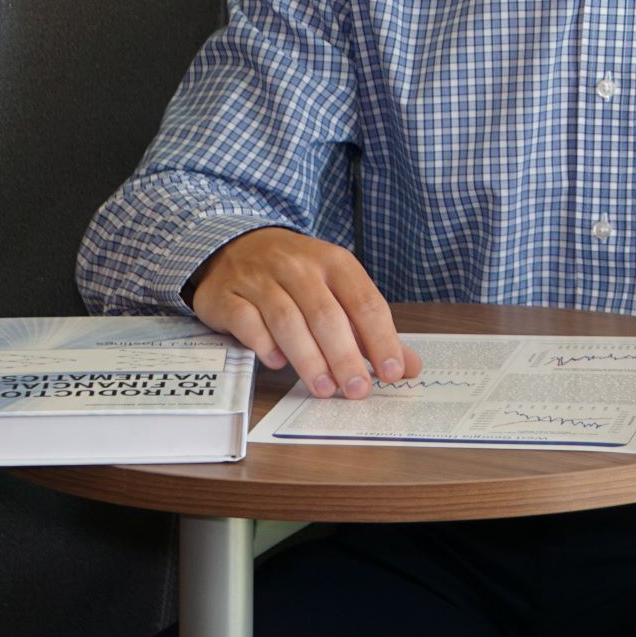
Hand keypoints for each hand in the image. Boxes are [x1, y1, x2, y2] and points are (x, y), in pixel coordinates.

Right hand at [186, 227, 420, 399]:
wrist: (235, 246)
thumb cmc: (295, 275)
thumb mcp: (337, 289)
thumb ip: (369, 329)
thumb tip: (408, 367)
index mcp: (335, 263)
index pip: (365, 303)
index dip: (381, 340)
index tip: (392, 373)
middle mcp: (299, 267)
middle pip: (327, 315)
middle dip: (345, 357)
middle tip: (357, 390)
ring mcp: (260, 279)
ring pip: (287, 321)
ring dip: (308, 359)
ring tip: (325, 388)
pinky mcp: (227, 295)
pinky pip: (247, 321)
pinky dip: (264, 345)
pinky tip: (278, 363)